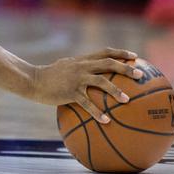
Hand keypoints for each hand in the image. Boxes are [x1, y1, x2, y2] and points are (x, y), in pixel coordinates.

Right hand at [28, 48, 142, 122]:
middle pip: (108, 64)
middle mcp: (82, 67)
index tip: (135, 57)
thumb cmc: (48, 76)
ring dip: (116, 91)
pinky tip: (106, 121)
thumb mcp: (64, 67)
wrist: (32, 80)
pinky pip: (87, 103)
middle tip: (140, 76)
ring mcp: (76, 79)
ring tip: (127, 100)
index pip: (105, 52)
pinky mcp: (70, 92)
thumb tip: (90, 76)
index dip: (121, 53)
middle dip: (126, 69)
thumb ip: (78, 68)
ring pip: (101, 82)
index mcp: (82, 60)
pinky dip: (97, 112)